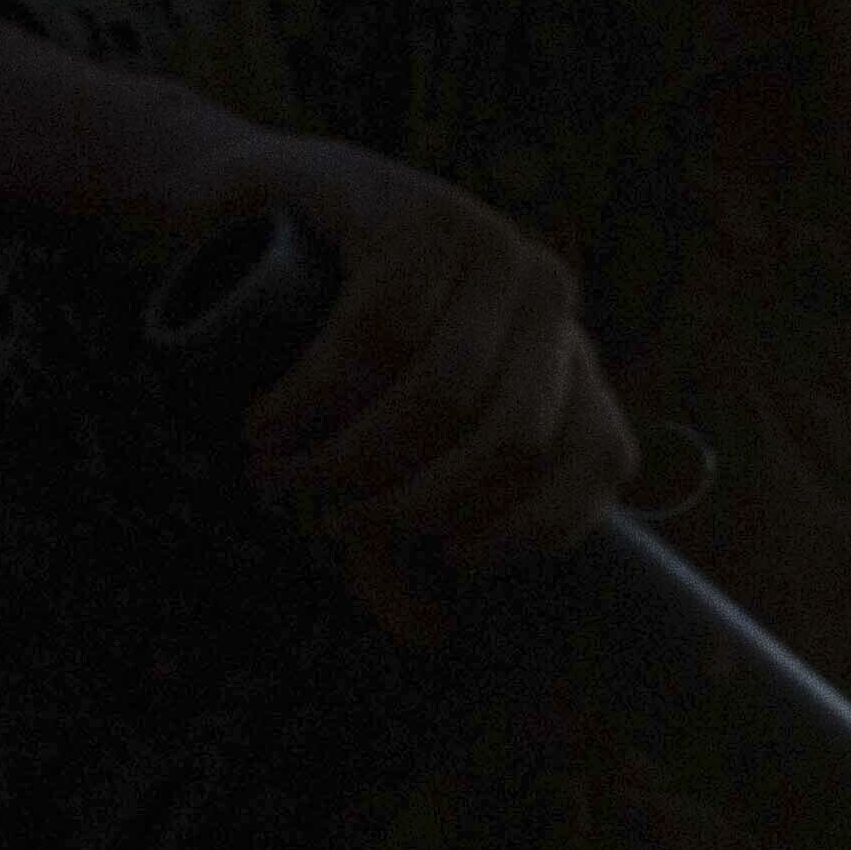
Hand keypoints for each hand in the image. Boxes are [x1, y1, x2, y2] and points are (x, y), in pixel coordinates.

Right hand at [194, 134, 634, 630]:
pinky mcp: (412, 211)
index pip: (600, 461)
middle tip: (328, 516)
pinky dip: (312, 396)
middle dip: (412, 504)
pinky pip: (377, 332)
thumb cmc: (327, 347)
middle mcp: (547, 296)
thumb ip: (402, 543)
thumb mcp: (376, 450)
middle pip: (510, 441)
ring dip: (349, 456)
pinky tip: (268, 423)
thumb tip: (431, 638)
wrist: (249, 212)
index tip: (444, 560)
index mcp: (568, 354)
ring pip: (441, 393)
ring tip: (279, 473)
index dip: (530, 530)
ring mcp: (487, 243)